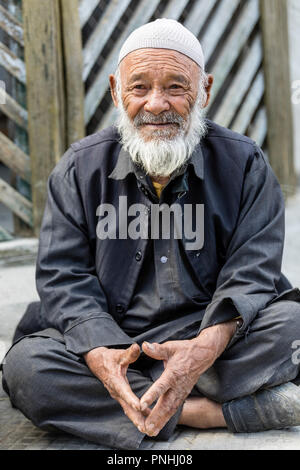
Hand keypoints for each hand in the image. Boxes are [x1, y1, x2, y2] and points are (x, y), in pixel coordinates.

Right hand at [84, 344, 148, 431]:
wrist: (97, 362)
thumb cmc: (109, 358)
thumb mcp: (119, 354)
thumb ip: (129, 353)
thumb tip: (137, 347)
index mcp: (116, 381)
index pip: (124, 391)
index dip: (132, 399)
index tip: (140, 407)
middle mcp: (116, 390)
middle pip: (127, 407)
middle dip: (136, 418)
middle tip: (146, 427)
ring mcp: (117, 395)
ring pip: (128, 410)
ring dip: (137, 420)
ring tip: (148, 429)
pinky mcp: (120, 396)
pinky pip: (128, 408)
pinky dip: (136, 415)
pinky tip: (145, 421)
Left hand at [140, 320, 236, 435]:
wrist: (203, 355)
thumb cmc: (184, 350)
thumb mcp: (171, 347)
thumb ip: (157, 349)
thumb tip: (144, 345)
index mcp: (173, 373)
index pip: (162, 385)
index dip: (152, 395)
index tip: (142, 404)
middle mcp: (178, 386)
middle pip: (166, 403)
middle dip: (156, 416)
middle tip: (146, 427)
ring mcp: (181, 392)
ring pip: (170, 409)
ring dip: (160, 421)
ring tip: (150, 431)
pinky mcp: (182, 395)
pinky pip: (173, 409)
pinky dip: (166, 418)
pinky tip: (158, 426)